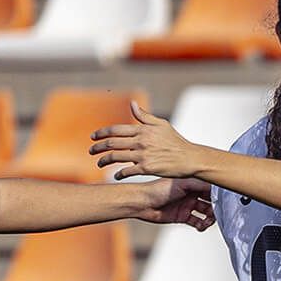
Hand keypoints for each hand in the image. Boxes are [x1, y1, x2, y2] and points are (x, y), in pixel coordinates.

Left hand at [89, 102, 205, 179]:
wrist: (189, 158)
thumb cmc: (175, 141)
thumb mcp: (161, 124)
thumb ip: (144, 116)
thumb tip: (132, 104)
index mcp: (142, 129)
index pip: (116, 130)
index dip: (101, 133)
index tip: (93, 137)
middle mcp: (140, 141)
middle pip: (112, 144)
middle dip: (98, 147)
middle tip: (91, 151)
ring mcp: (143, 155)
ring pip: (116, 157)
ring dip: (104, 161)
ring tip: (99, 164)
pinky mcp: (146, 168)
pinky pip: (126, 171)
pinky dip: (119, 174)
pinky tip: (116, 176)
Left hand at [133, 177, 214, 228]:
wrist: (142, 203)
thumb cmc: (157, 189)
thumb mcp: (182, 183)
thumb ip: (199, 184)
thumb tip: (216, 184)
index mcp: (191, 182)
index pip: (210, 188)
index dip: (218, 194)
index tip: (225, 199)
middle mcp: (191, 193)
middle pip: (210, 201)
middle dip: (216, 207)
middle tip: (218, 212)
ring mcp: (187, 205)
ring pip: (205, 212)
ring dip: (210, 218)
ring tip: (208, 221)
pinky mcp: (182, 216)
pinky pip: (197, 222)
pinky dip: (201, 225)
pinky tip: (201, 226)